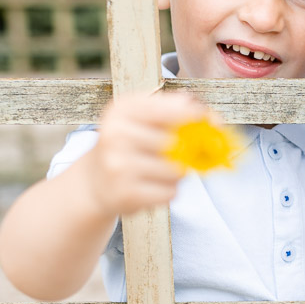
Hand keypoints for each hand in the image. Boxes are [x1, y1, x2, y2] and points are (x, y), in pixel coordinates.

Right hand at [87, 91, 206, 215]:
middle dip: (183, 150)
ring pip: (176, 171)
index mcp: (121, 110)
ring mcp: (118, 166)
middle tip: (171, 153)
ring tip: (157, 171)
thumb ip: (174, 109)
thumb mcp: (141, 118)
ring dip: (177, 174)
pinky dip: (168, 191)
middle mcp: (115, 135)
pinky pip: (170, 193)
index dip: (193, 115)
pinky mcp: (126, 194)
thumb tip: (209, 116)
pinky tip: (151, 186)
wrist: (95, 182)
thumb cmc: (128, 145)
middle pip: (176, 143)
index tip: (203, 118)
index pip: (169, 110)